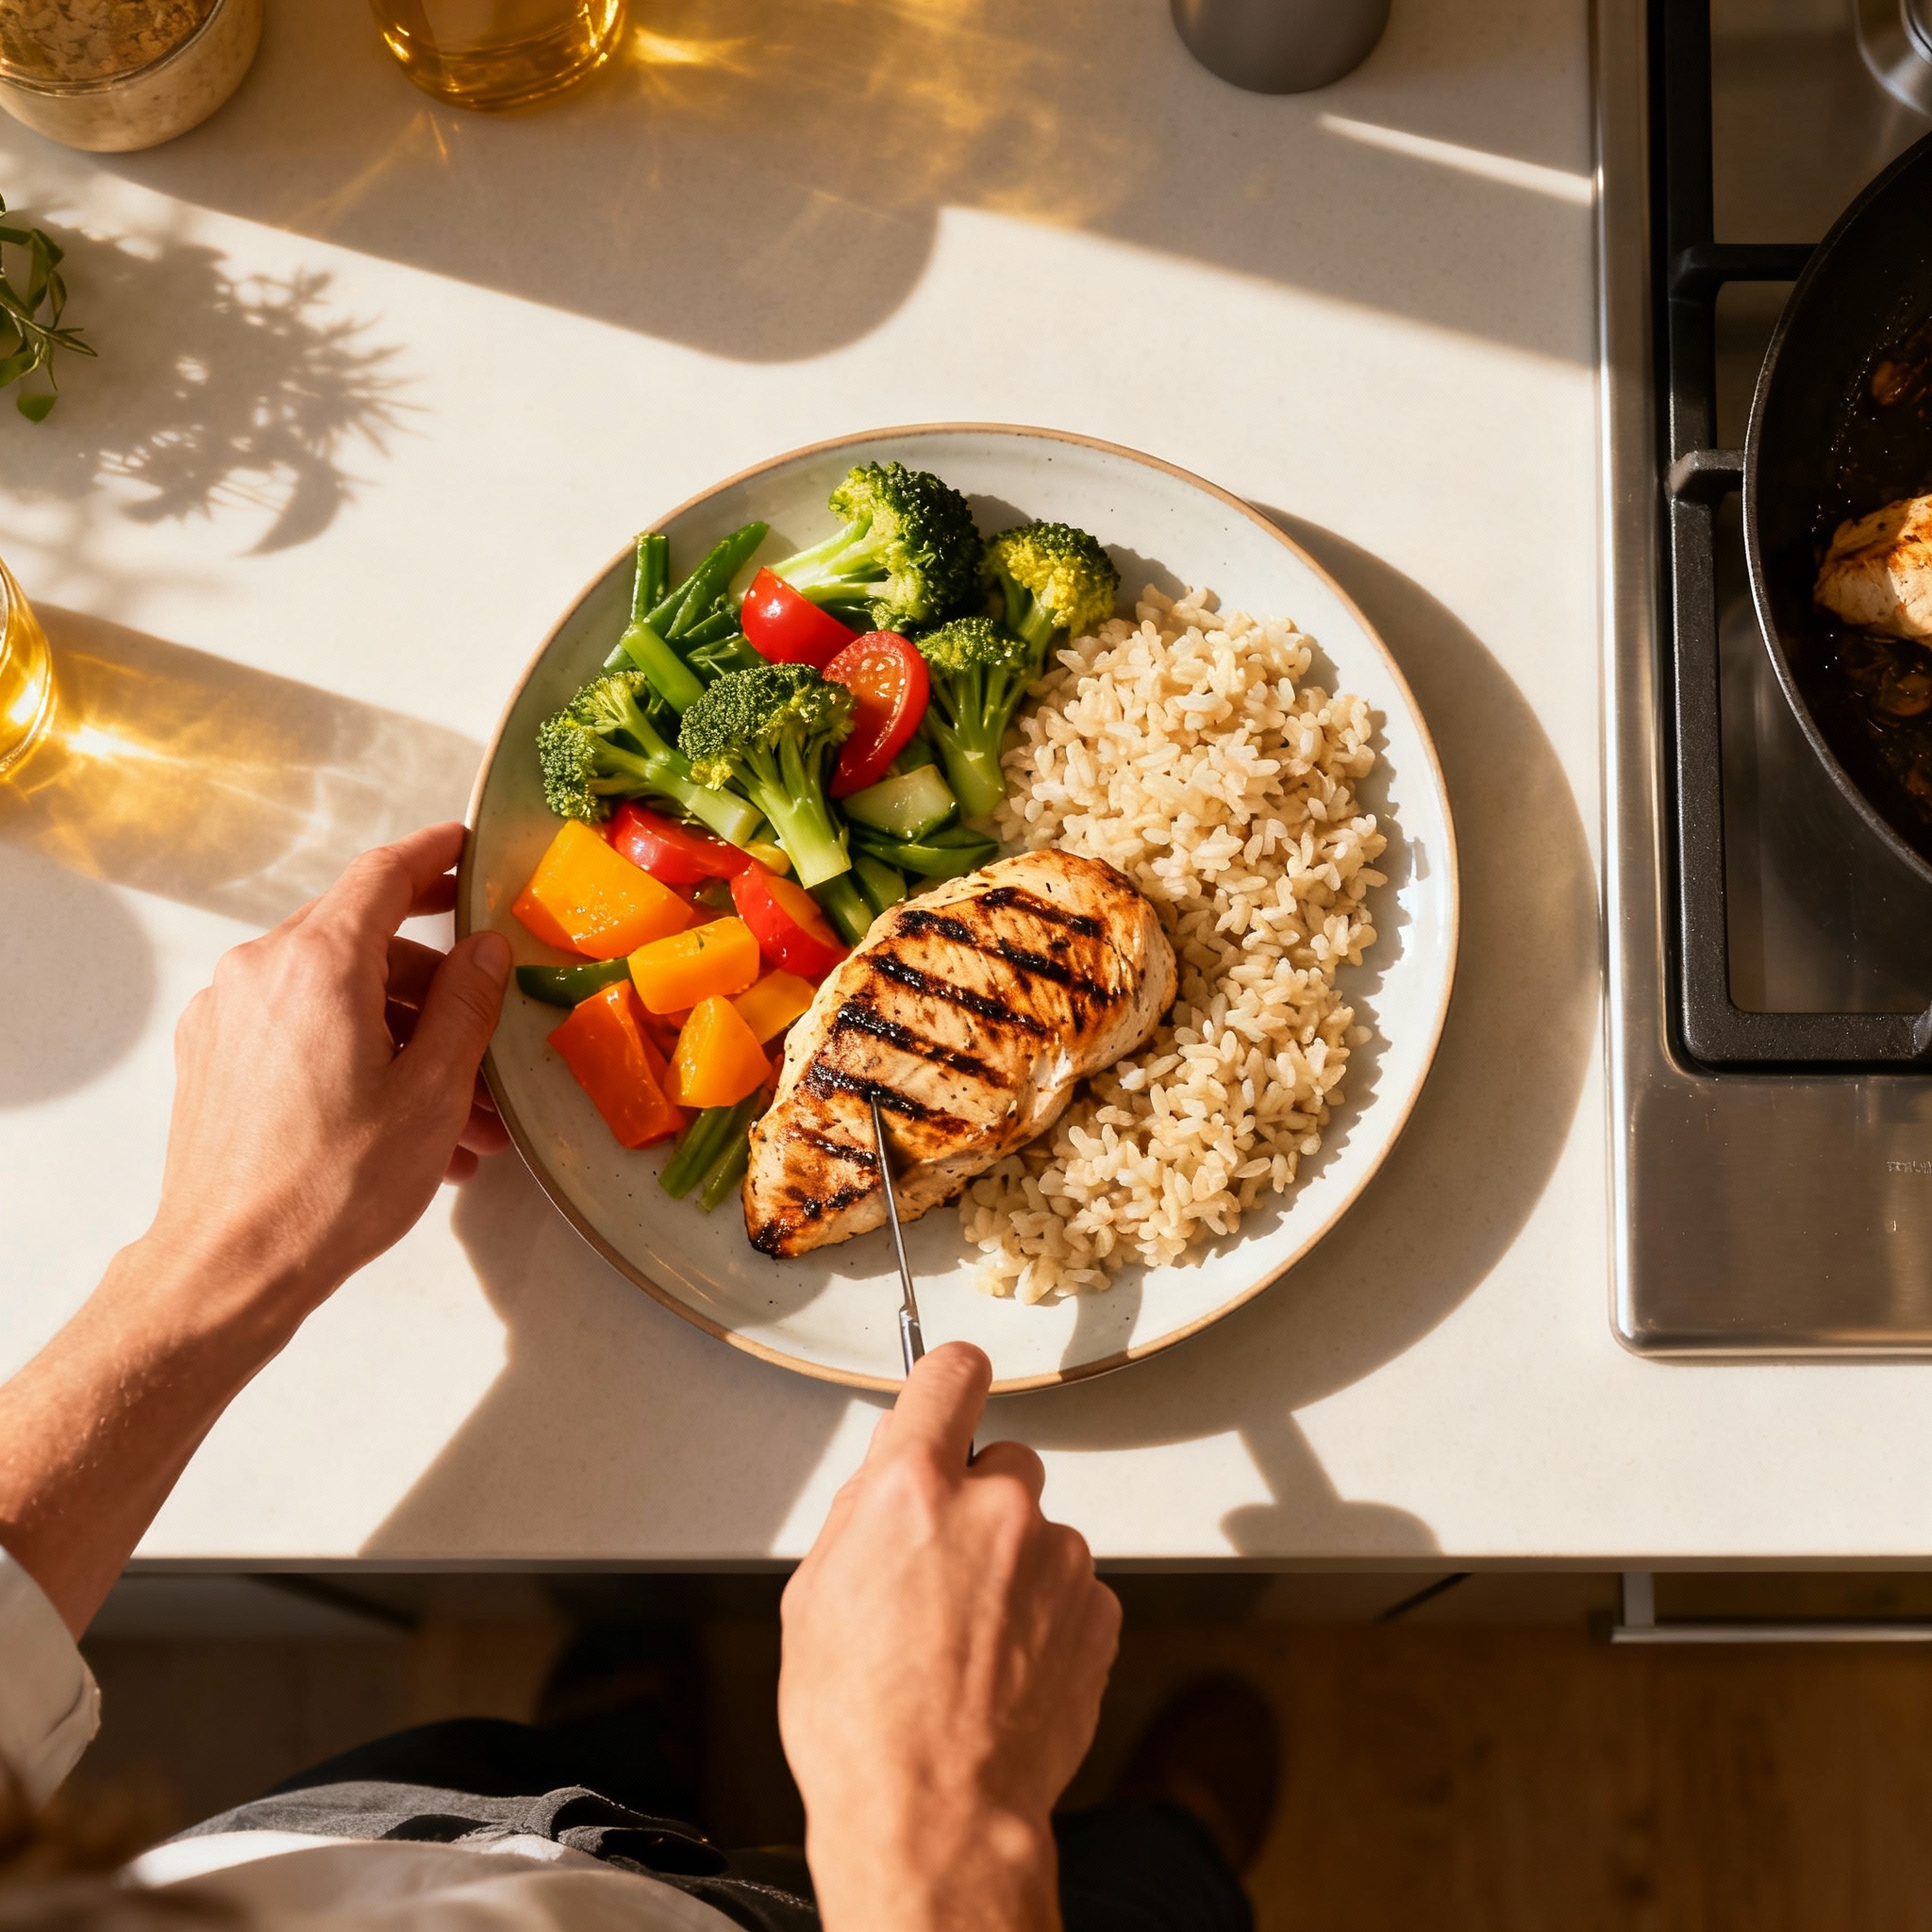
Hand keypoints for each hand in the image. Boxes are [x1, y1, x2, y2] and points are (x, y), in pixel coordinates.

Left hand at [148, 821, 510, 1333]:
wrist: (230, 1265)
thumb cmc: (335, 1184)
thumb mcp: (434, 1091)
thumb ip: (468, 1004)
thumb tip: (485, 949)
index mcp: (318, 963)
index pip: (383, 875)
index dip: (432, 855)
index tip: (464, 846)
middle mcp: (260, 970)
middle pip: (364, 941)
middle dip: (436, 985)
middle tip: (492, 1031)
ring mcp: (227, 1014)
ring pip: (336, 995)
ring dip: (405, 1036)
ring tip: (464, 1115)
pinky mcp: (212, 1058)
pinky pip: (300, 1030)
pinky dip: (357, 1055)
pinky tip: (403, 1122)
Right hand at [778, 1344, 1119, 1931]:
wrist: (935, 1814)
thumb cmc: (860, 1722)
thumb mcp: (814, 1595)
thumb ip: (862, 1512)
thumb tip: (891, 1469)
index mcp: (913, 1488)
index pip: (951, 1374)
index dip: (950, 1380)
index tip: (953, 1390)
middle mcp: (997, 1507)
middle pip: (1004, 1461)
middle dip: (980, 1502)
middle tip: (945, 1573)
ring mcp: (1057, 1558)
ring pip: (1040, 1532)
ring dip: (1016, 1567)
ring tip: (971, 1643)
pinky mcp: (1097, 1611)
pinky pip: (1072, 1589)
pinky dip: (1048, 1617)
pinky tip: (1007, 1668)